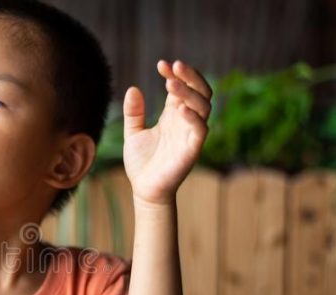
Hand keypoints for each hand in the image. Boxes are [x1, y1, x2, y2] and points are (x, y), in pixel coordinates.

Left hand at [123, 60, 211, 204]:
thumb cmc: (142, 162)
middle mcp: (185, 121)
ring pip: (203, 106)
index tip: (161, 65)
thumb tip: (133, 88)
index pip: (182, 87)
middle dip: (189, 76)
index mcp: (173, 114)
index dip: (175, 74)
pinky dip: (193, 117)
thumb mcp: (133, 133)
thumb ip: (133, 112)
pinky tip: (179, 108)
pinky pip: (200, 129)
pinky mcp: (192, 149)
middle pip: (199, 91)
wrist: (144, 189)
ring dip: (189, 93)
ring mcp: (190, 134)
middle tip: (174, 65)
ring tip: (171, 83)